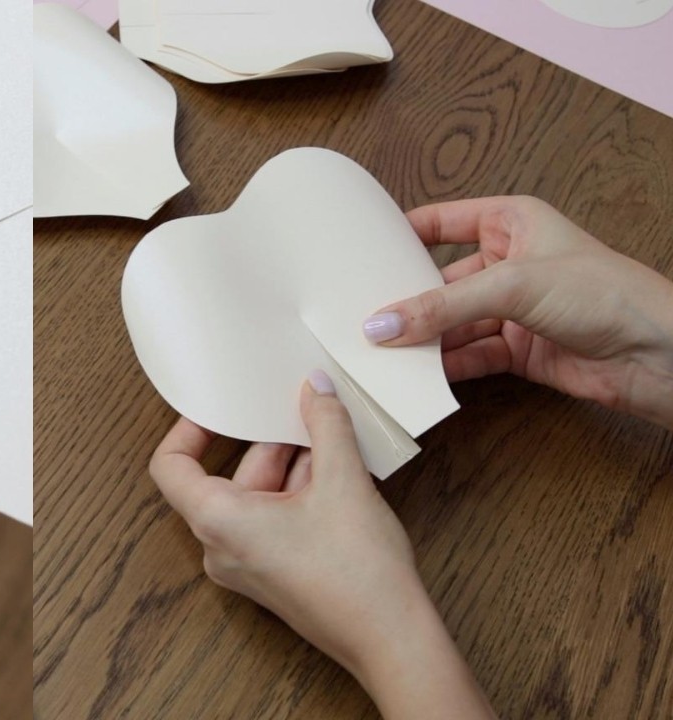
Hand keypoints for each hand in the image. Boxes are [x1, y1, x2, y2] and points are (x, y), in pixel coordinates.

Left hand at [150, 372, 492, 718]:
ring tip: (332, 442)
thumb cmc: (358, 573)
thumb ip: (325, 424)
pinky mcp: (271, 573)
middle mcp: (220, 546)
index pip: (171, 465)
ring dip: (292, 466)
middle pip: (227, 475)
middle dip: (269, 443)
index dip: (188, 428)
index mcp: (217, 521)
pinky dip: (298, 493)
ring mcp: (245, 563)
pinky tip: (338, 476)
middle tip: (303, 412)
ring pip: (256, 496)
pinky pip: (270, 518)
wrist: (391, 640)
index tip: (217, 406)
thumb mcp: (343, 480)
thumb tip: (315, 387)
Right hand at [364, 196, 672, 428]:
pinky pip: (468, 355)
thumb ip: (442, 307)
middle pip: (440, 280)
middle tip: (361, 314)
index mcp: (513, 221)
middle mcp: (510, 262)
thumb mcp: (514, 286)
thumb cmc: (609, 294)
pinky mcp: (519, 350)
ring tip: (381, 352)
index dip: (401, 235)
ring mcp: (514, 308)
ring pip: (451, 322)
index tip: (359, 253)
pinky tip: (417, 375)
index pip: (441, 221)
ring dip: (421, 339)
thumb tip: (383, 324)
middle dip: (405, 300)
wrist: (660, 355)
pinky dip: (444, 366)